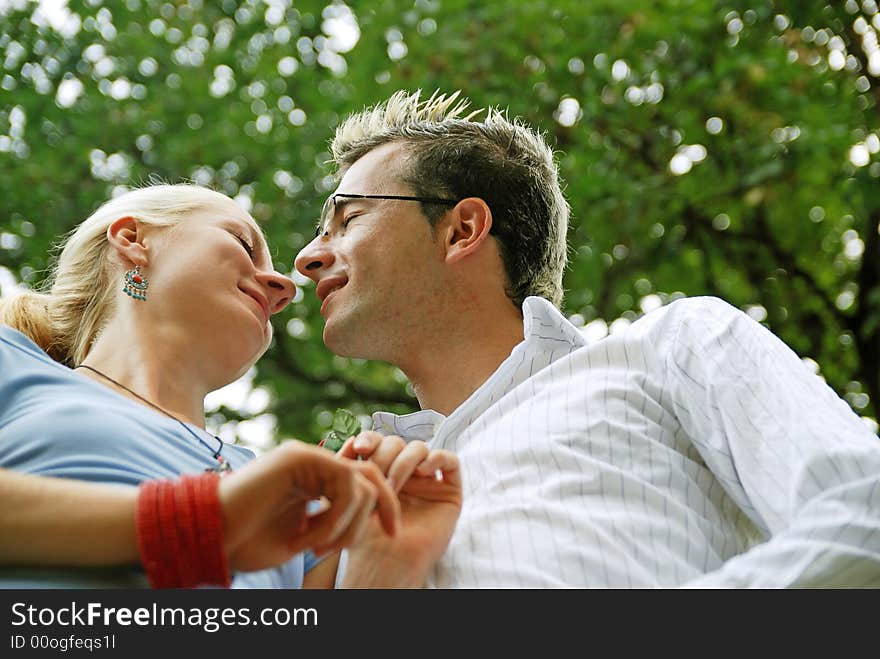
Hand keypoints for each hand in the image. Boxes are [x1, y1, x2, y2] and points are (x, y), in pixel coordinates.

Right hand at [217, 440, 399, 572]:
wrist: (208, 536)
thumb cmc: (247, 541)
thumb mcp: (305, 536)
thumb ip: (336, 523)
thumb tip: (374, 521)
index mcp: (316, 479)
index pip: (366, 481)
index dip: (386, 506)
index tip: (391, 534)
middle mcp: (314, 463)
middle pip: (372, 476)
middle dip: (384, 509)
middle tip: (370, 541)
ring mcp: (306, 457)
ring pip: (361, 484)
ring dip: (346, 527)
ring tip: (315, 548)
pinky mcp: (299, 457)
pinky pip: (344, 484)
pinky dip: (335, 519)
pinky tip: (308, 539)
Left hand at [336, 431, 461, 587]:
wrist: (385, 563)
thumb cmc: (367, 535)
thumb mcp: (355, 494)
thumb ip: (354, 466)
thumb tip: (352, 439)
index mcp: (383, 470)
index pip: (380, 441)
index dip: (371, 439)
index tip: (358, 449)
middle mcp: (406, 473)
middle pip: (398, 442)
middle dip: (384, 454)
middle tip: (375, 474)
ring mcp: (428, 481)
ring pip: (420, 448)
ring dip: (404, 461)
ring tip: (392, 485)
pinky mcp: (450, 491)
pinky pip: (450, 461)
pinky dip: (436, 459)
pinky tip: (422, 472)